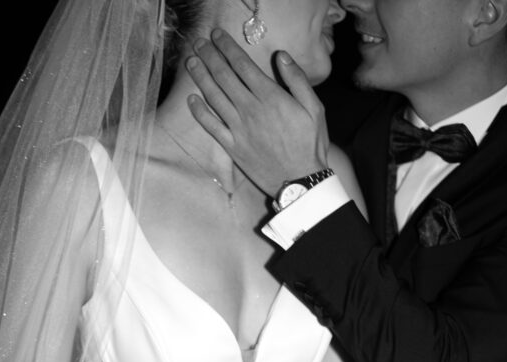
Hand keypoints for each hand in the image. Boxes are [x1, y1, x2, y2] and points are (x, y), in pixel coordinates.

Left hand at [186, 29, 329, 196]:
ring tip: (191, 62)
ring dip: (201, 77)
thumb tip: (281, 56)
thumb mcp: (314, 108)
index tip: (217, 36)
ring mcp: (239, 129)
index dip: (227, 47)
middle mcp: (250, 109)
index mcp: (270, 97)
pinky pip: (212, 126)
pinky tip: (191, 99)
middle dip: (210, 56)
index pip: (242, 65)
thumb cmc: (310, 144)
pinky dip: (200, 112)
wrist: (301, 181)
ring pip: (214, 97)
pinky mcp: (233, 147)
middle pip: (224, 76)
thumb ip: (297, 80)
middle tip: (199, 43)